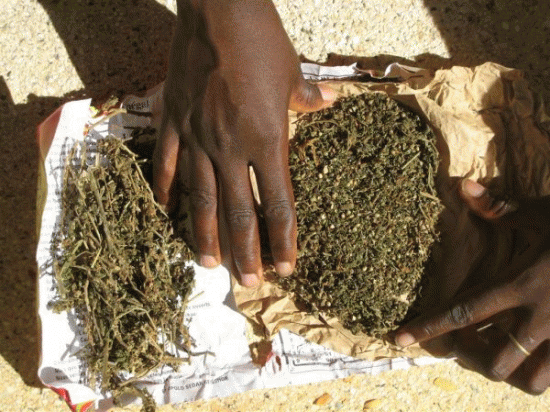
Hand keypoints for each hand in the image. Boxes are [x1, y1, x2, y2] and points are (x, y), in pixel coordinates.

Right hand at [154, 0, 333, 285]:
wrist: (219, 9)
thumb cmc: (261, 41)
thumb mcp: (292, 72)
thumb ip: (308, 99)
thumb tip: (329, 103)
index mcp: (267, 139)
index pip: (277, 203)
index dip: (283, 239)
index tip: (286, 267)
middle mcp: (230, 147)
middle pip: (238, 212)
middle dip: (245, 251)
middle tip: (248, 282)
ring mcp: (197, 137)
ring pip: (199, 198)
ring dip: (204, 234)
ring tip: (206, 264)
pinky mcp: (172, 121)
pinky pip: (167, 164)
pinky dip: (164, 191)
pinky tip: (164, 212)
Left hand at [395, 179, 549, 393]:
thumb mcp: (541, 213)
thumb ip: (499, 208)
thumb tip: (462, 187)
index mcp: (519, 283)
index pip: (462, 311)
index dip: (428, 327)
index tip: (400, 339)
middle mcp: (540, 316)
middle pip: (494, 358)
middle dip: (478, 360)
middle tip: (472, 347)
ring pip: (531, 379)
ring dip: (514, 373)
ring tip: (506, 356)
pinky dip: (545, 375)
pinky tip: (539, 359)